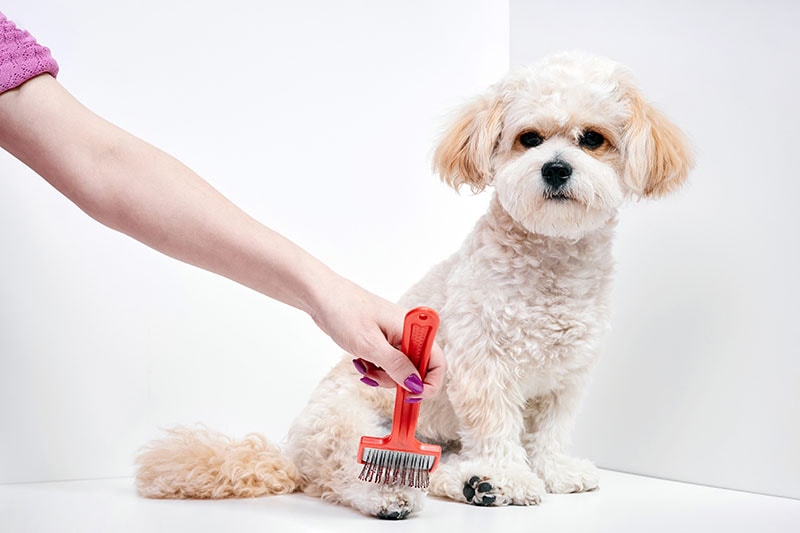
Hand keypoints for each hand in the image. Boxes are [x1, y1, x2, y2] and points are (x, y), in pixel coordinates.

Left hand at [309, 277, 444, 399]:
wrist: (322, 297)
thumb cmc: (345, 312)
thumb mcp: (370, 345)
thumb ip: (396, 366)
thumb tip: (416, 385)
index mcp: (412, 329)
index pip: (437, 361)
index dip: (428, 383)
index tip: (411, 395)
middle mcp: (407, 332)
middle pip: (418, 369)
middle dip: (398, 380)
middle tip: (376, 378)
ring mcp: (395, 336)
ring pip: (400, 369)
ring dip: (383, 376)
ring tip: (363, 368)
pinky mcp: (382, 340)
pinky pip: (387, 363)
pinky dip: (375, 368)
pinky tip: (360, 361)